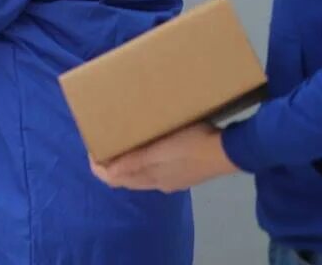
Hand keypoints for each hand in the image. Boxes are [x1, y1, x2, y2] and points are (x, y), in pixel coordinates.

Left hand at [89, 122, 238, 192]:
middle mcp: (158, 183)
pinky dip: (143, 160)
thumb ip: (134, 163)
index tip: (91, 148)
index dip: (98, 167)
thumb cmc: (190, 146)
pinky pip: (154, 169)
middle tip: (102, 140)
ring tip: (120, 140)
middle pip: (124, 177)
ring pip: (139, 173)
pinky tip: (146, 145)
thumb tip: (107, 173)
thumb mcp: (159, 152)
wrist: (230, 150)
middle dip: (110, 163)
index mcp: (150, 179)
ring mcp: (172, 179)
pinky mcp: (183, 172)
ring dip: (126, 161)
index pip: (114, 179)